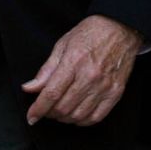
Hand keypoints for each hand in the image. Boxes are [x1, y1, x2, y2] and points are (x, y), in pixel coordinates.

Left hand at [23, 15, 142, 125]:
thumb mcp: (63, 45)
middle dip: (50, 113)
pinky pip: (96, 117)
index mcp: (74, 62)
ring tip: (61, 111)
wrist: (121, 28)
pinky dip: (83, 121)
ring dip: (65, 118)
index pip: (52, 93)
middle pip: (63, 107)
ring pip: (78, 115)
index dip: (38, 109)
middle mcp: (90, 76)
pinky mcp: (116, 92)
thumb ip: (46, 70)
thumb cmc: (91, 33)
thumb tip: (30, 88)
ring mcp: (105, 86)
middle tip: (47, 108)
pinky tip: (77, 114)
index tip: (31, 116)